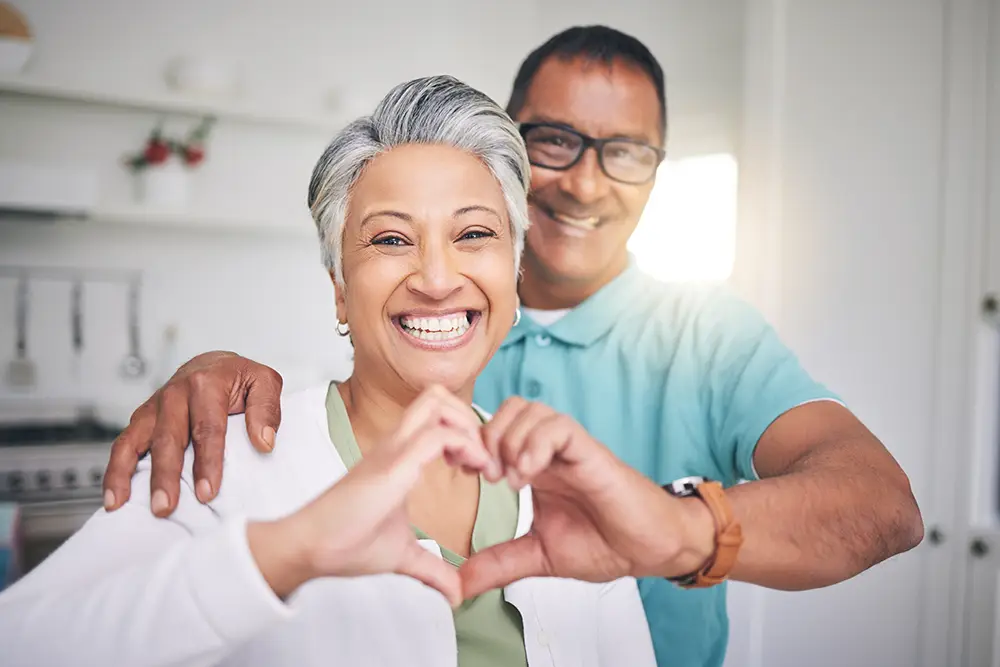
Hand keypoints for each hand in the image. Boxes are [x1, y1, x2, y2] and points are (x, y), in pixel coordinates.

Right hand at [103, 351, 282, 516]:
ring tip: (124, 504)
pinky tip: (115, 498)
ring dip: (128, 474)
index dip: (207, 462)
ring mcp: (154, 407)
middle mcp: (175, 394)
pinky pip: (123, 444)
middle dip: (166, 475)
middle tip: (167, 506)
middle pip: (168, 438)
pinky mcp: (142, 419)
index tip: (207, 491)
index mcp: (206, 383)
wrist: (215, 364)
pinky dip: (114, 470)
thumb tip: (263, 441)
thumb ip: (266, 409)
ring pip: (136, 441)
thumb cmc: (240, 378)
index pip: (207, 428)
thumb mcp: (265, 382)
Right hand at [249, 385, 493, 605]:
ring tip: (479, 465)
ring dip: (470, 427)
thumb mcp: (403, 554)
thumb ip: (433, 568)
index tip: (479, 469)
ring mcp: (394, 449)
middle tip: (483, 459)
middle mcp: (397, 443)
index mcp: (399, 455)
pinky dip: (465, 446)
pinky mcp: (393, 465)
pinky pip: (437, 435)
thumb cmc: (347, 544)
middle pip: (438, 395)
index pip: (437, 414)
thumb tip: (457, 594)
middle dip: (471, 418)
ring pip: (438, 402)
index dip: (466, 431)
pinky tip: (471, 473)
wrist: (312, 549)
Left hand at [462, 397, 715, 597]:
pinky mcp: (590, 451)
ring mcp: (569, 449)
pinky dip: (535, 444)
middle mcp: (549, 451)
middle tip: (489, 477)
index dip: (473, 442)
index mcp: (534, 467)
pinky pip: (558, 426)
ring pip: (529, 410)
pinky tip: (529, 475)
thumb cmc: (604, 544)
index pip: (495, 428)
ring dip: (509, 440)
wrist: (650, 549)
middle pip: (508, 409)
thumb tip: (459, 586)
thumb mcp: (538, 556)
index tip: (464, 474)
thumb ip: (499, 564)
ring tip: (511, 480)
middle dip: (487, 437)